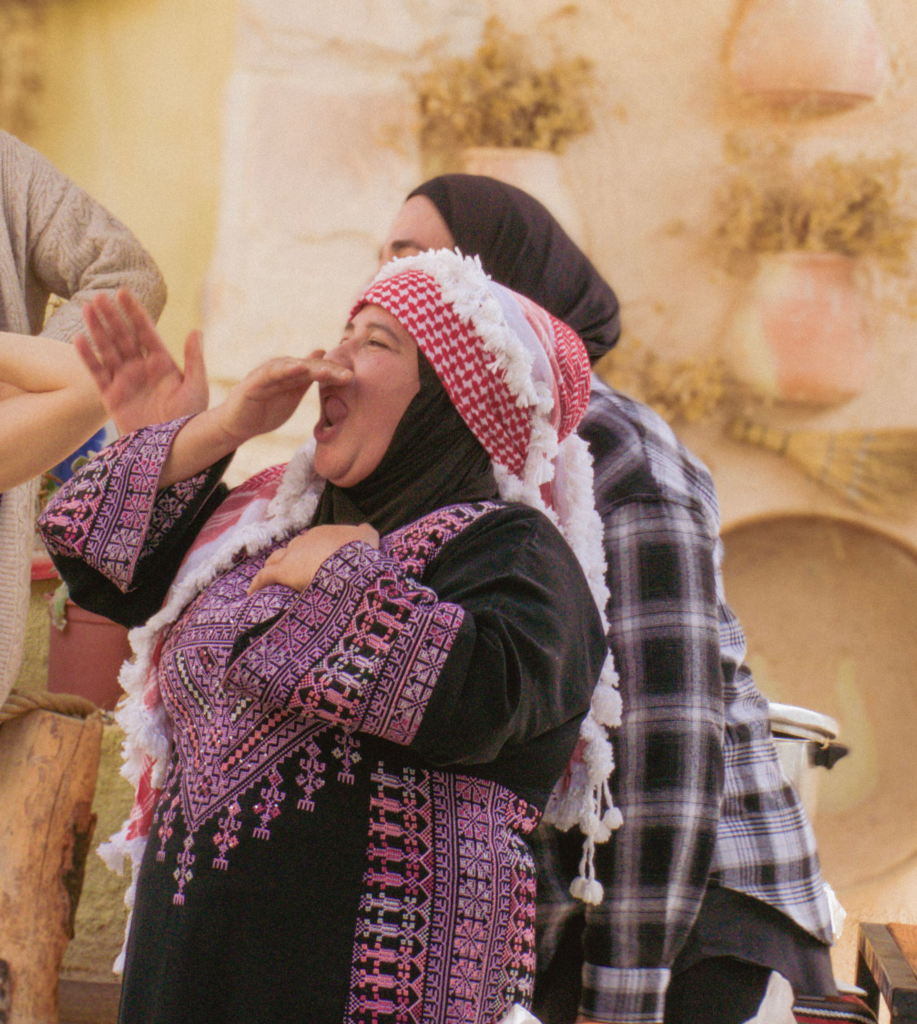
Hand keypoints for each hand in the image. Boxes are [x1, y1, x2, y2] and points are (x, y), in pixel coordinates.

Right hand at [74, 289, 208, 433]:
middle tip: (99, 296)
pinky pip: (97, 373)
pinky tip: (79, 339)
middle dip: (112, 316)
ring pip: (108, 350)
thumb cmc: (189, 419)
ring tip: (87, 309)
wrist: (171, 448)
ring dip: (97, 330)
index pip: (145, 331)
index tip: (123, 292)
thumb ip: (194, 360)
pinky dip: (88, 357)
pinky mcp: (111, 396)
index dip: (134, 312)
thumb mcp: (196, 388)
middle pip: (123, 337)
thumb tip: (195, 330)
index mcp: (162, 363)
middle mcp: (141, 369)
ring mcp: (125, 381)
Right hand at [214, 354, 350, 445]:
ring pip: (293, 368)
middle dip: (329, 370)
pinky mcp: (254, 382)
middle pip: (309, 367)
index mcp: (294, 375)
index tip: (353, 378)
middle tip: (348, 375)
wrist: (238, 425)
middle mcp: (282, 370)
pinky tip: (298, 368)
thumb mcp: (292, 395)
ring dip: (311, 367)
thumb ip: (308, 381)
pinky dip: (284, 369)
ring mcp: (268, 374)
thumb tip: (326, 366)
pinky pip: (270, 374)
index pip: (318, 371)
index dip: (335, 373)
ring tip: (328, 369)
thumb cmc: (267, 410)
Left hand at [247, 524, 379, 593]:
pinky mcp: (282, 572)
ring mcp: (291, 556)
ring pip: (275, 560)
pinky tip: (252, 592)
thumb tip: (366, 528)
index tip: (315, 563)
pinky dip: (257, 584)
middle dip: (291, 560)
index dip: (311, 553)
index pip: (311, 542)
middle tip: (293, 572)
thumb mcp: (368, 536)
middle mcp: (303, 542)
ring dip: (272, 568)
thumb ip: (365, 532)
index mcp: (321, 533)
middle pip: (291, 550)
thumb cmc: (360, 551)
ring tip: (270, 581)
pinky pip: (264, 577)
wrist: (350, 563)